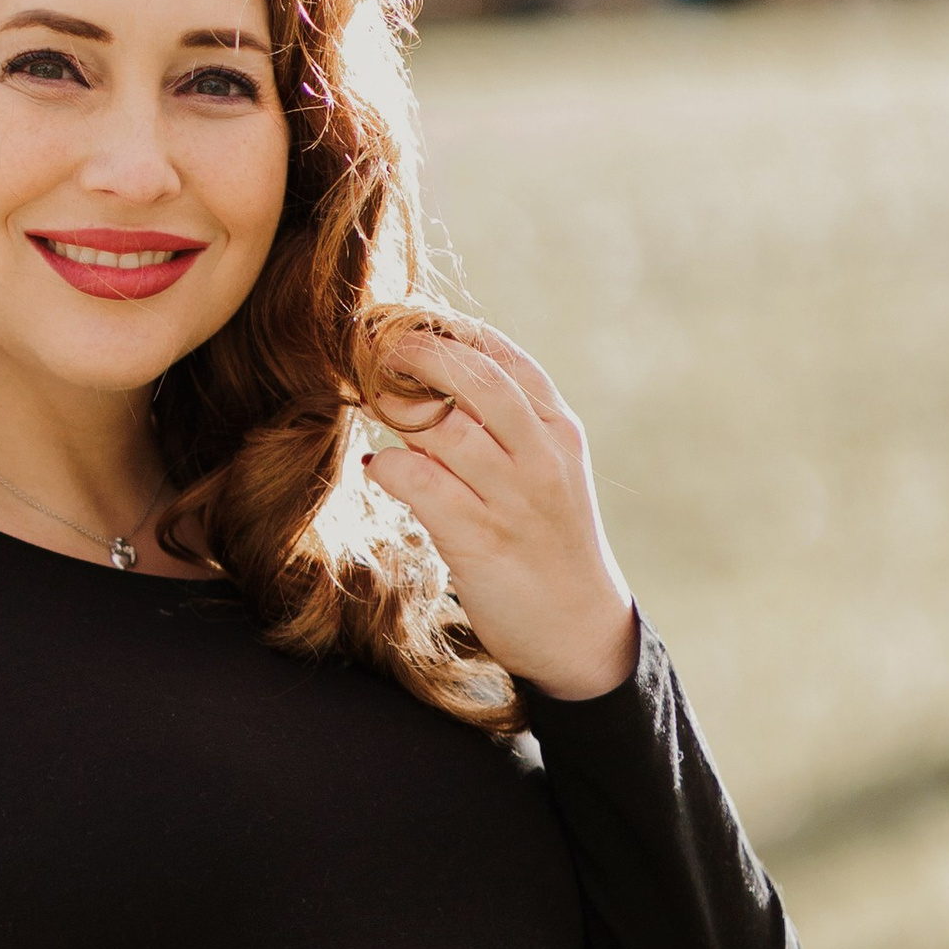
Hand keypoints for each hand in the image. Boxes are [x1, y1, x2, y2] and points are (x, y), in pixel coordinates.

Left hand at [361, 318, 636, 701]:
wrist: (580, 630)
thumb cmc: (550, 543)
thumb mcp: (546, 470)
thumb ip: (508, 425)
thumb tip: (435, 376)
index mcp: (558, 428)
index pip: (501, 355)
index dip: (446, 329)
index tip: (404, 317)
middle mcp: (540, 455)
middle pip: (471, 377)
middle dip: (414, 351)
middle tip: (371, 346)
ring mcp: (513, 498)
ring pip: (442, 426)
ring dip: (394, 407)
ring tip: (369, 400)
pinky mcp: (481, 541)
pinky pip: (422, 484)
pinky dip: (391, 467)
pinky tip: (379, 468)